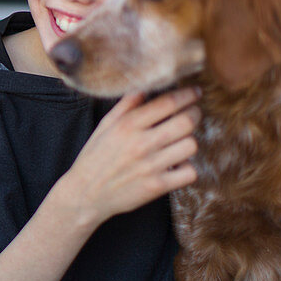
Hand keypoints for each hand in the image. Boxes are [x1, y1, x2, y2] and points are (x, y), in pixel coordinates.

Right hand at [62, 87, 199, 229]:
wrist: (85, 194)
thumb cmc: (94, 157)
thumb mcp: (104, 126)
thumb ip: (125, 106)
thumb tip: (144, 86)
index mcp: (127, 125)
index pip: (167, 102)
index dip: (187, 94)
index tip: (195, 92)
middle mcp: (140, 143)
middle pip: (186, 122)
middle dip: (195, 114)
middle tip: (193, 114)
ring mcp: (150, 166)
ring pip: (191, 145)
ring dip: (190, 141)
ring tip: (182, 140)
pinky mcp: (157, 186)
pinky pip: (189, 172)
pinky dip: (187, 168)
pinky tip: (178, 164)